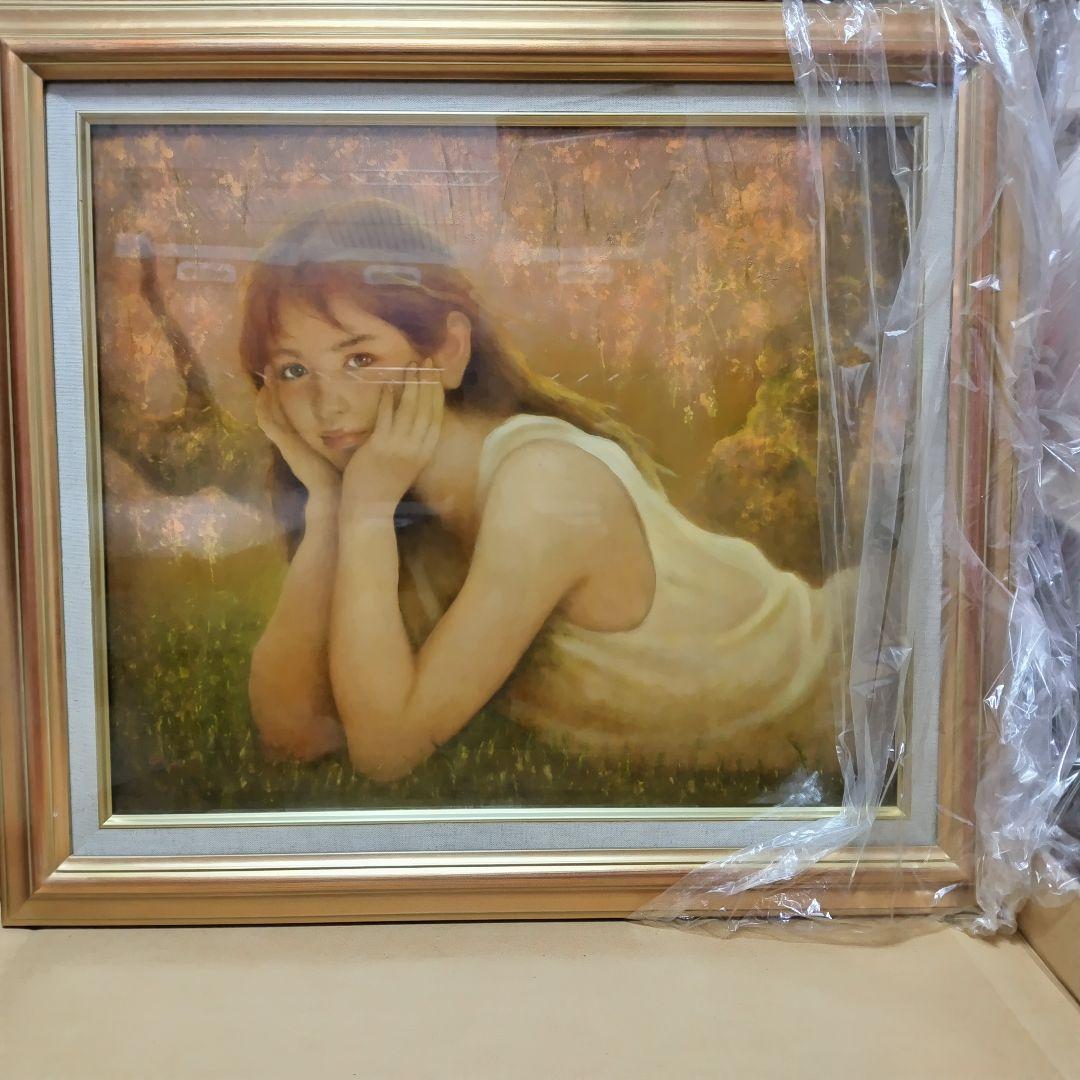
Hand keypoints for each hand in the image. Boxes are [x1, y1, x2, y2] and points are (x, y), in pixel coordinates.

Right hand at [255, 380, 340, 496]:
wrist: (329, 491)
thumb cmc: (334, 473)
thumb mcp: (332, 449)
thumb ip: (334, 436)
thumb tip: (347, 422)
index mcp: (297, 440)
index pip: (284, 414)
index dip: (280, 397)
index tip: (281, 378)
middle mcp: (287, 440)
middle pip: (273, 410)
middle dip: (270, 390)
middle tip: (268, 369)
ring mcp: (283, 442)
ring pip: (267, 414)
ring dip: (265, 394)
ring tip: (266, 375)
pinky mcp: (284, 444)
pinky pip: (268, 423)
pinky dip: (264, 408)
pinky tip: (264, 393)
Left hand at [340, 357, 444, 516]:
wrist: (369, 508)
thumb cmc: (385, 484)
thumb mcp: (407, 462)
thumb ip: (412, 441)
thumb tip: (414, 416)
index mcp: (425, 452)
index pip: (437, 417)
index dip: (437, 393)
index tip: (436, 374)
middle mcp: (416, 448)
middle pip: (427, 409)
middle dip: (427, 382)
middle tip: (426, 360)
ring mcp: (399, 447)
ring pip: (410, 409)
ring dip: (411, 385)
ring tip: (411, 365)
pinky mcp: (380, 447)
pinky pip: (386, 417)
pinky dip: (388, 399)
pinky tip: (388, 384)